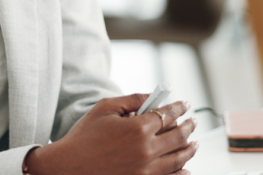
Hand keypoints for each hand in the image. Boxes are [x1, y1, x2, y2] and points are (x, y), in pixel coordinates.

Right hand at [25, 94, 198, 174]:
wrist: (68, 167)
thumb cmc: (83, 137)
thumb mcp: (105, 108)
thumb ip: (132, 100)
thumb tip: (151, 97)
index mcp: (138, 127)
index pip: (168, 114)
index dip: (179, 107)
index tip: (185, 104)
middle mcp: (147, 149)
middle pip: (178, 136)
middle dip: (189, 126)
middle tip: (193, 121)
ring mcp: (146, 170)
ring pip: (178, 158)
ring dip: (190, 148)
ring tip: (194, 143)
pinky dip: (182, 172)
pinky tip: (186, 167)